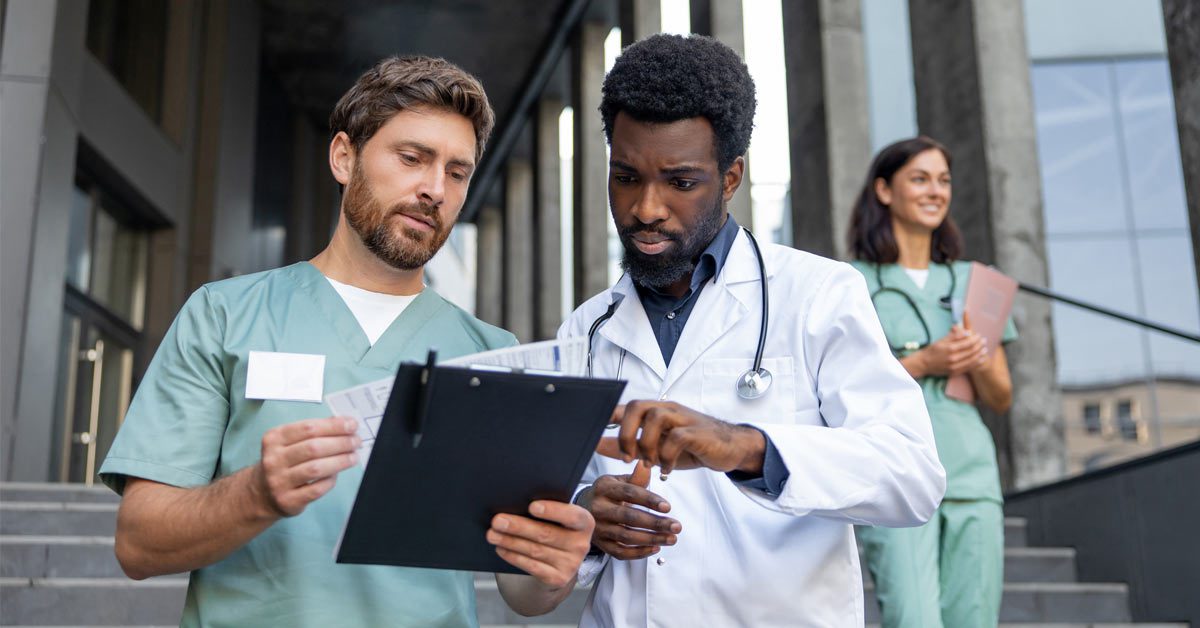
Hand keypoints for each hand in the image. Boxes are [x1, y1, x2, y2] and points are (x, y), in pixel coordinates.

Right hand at [253, 417, 360, 517]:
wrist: (261, 493)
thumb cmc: (283, 462)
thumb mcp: (289, 442)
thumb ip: (314, 432)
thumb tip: (344, 423)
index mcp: (274, 438)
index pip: (308, 428)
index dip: (334, 426)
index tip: (352, 424)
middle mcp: (273, 459)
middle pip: (313, 447)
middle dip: (340, 443)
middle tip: (356, 441)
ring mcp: (278, 481)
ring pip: (315, 469)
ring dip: (340, 461)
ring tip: (353, 457)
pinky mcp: (287, 500)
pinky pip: (315, 489)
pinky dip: (330, 480)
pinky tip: (337, 474)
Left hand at [487, 501, 594, 588]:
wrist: (558, 564)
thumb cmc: (553, 531)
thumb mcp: (557, 520)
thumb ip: (546, 511)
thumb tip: (517, 504)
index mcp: (584, 523)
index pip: (572, 516)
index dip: (553, 511)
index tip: (532, 506)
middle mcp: (581, 545)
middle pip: (546, 534)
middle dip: (519, 526)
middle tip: (497, 520)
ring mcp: (571, 564)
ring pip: (535, 550)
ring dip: (510, 541)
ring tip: (492, 534)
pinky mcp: (558, 579)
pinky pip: (532, 566)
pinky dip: (514, 556)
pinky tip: (501, 548)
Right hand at [578, 462, 680, 559]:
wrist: (582, 509)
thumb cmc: (607, 493)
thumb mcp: (617, 480)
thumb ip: (635, 477)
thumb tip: (647, 464)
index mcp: (605, 488)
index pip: (629, 493)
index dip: (649, 500)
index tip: (668, 507)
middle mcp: (599, 508)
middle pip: (629, 517)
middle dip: (656, 523)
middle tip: (676, 526)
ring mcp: (599, 528)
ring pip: (627, 537)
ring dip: (652, 539)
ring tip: (671, 538)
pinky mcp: (601, 544)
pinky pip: (620, 552)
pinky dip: (639, 553)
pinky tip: (655, 548)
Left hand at [598, 401, 765, 474]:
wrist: (730, 448)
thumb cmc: (691, 446)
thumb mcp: (655, 449)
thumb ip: (628, 446)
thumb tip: (597, 446)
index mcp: (655, 412)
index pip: (625, 406)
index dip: (607, 417)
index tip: (593, 434)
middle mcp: (667, 409)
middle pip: (636, 406)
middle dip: (625, 433)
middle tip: (627, 457)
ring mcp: (683, 418)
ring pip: (655, 418)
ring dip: (646, 445)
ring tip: (649, 464)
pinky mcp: (697, 432)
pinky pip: (676, 437)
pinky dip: (667, 457)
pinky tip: (668, 471)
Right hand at [913, 312, 987, 376]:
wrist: (924, 363)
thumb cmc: (932, 350)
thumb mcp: (942, 340)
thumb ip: (955, 336)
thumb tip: (967, 332)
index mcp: (950, 348)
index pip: (968, 342)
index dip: (975, 338)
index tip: (979, 335)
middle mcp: (954, 358)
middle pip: (971, 351)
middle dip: (980, 345)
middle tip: (984, 341)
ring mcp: (954, 366)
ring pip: (972, 359)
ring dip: (980, 354)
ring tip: (984, 349)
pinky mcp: (955, 372)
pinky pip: (968, 367)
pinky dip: (976, 363)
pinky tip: (980, 359)